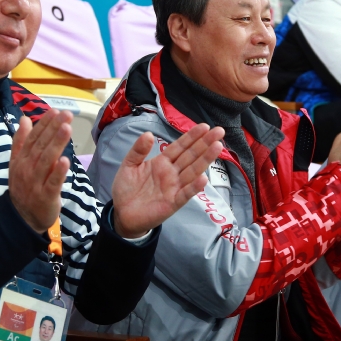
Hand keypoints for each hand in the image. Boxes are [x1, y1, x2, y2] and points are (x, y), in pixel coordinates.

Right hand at [9, 111, 74, 233]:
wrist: (22, 218)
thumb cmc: (24, 187)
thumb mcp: (18, 164)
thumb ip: (21, 141)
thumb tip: (24, 119)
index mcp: (21, 160)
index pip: (33, 138)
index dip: (44, 124)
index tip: (55, 111)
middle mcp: (27, 169)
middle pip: (41, 146)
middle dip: (53, 129)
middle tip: (66, 114)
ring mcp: (35, 183)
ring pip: (47, 161)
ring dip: (57, 144)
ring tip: (66, 129)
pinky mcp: (46, 196)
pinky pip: (53, 182)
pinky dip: (59, 172)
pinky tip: (66, 160)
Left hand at [111, 124, 225, 238]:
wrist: (121, 214)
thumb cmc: (127, 189)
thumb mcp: (129, 165)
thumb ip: (138, 150)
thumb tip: (149, 134)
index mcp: (162, 162)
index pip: (180, 147)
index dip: (192, 137)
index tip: (204, 126)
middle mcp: (172, 173)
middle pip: (191, 156)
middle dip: (205, 143)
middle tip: (219, 131)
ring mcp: (174, 187)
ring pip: (192, 171)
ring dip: (205, 160)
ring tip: (217, 147)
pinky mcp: (173, 203)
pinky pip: (185, 193)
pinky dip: (194, 187)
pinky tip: (203, 178)